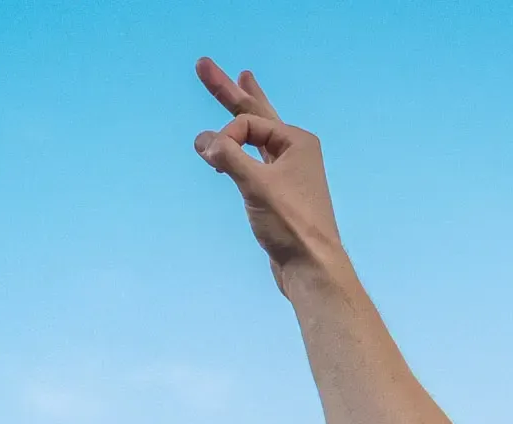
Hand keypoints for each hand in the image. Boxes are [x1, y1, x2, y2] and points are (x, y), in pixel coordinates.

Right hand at [192, 59, 344, 277]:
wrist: (310, 268)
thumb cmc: (292, 225)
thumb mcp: (256, 186)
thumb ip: (227, 157)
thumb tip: (202, 140)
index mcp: (298, 141)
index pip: (248, 123)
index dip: (226, 137)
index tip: (214, 161)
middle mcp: (296, 150)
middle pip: (255, 113)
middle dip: (228, 91)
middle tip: (203, 66)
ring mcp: (288, 171)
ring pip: (257, 133)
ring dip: (241, 111)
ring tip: (240, 81)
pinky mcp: (279, 192)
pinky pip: (255, 158)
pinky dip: (241, 148)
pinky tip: (236, 142)